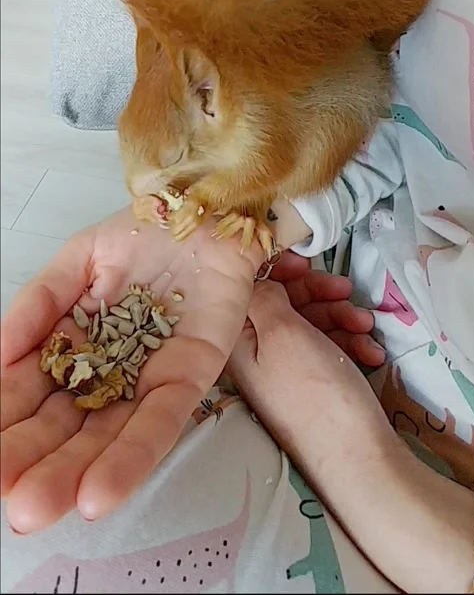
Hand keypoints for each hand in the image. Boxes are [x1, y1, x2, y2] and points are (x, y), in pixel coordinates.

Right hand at [1, 208, 262, 533]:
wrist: (205, 214)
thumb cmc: (144, 234)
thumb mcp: (77, 261)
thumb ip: (37, 305)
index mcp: (73, 344)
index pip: (31, 391)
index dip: (8, 423)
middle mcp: (108, 371)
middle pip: (66, 425)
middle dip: (36, 463)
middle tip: (8, 502)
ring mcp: (148, 378)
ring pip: (108, 436)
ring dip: (74, 474)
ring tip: (36, 508)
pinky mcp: (190, 378)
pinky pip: (160, 422)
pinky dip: (131, 456)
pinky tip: (98, 492)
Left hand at [228, 281, 473, 594]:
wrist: (357, 459)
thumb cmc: (314, 390)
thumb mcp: (282, 332)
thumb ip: (265, 296)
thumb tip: (259, 278)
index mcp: (234, 340)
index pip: (247, 287)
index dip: (277, 270)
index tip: (306, 262)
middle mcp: (252, 353)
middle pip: (282, 302)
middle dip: (317, 293)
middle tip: (346, 291)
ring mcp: (283, 369)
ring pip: (309, 322)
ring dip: (340, 317)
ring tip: (365, 326)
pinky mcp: (311, 381)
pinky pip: (326, 346)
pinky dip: (348, 341)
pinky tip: (370, 351)